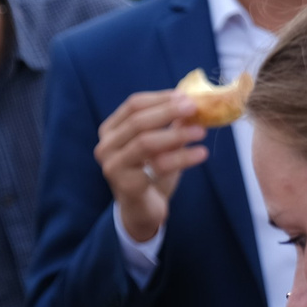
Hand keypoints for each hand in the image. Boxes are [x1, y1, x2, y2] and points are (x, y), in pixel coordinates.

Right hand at [96, 88, 209, 244]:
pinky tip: (201, 154)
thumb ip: (170, 124)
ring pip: (145, 143)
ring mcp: (113, 166)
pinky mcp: (126, 185)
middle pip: (137, 121)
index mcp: (111, 130)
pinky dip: (182, 158)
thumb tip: (192, 101)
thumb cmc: (150, 172)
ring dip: (177, 135)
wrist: (142, 210)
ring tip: (201, 132)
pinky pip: (158, 166)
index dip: (160, 98)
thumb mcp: (160, 144)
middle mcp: (106, 146)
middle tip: (194, 108)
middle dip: (168, 112)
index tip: (185, 96)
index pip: (133, 105)